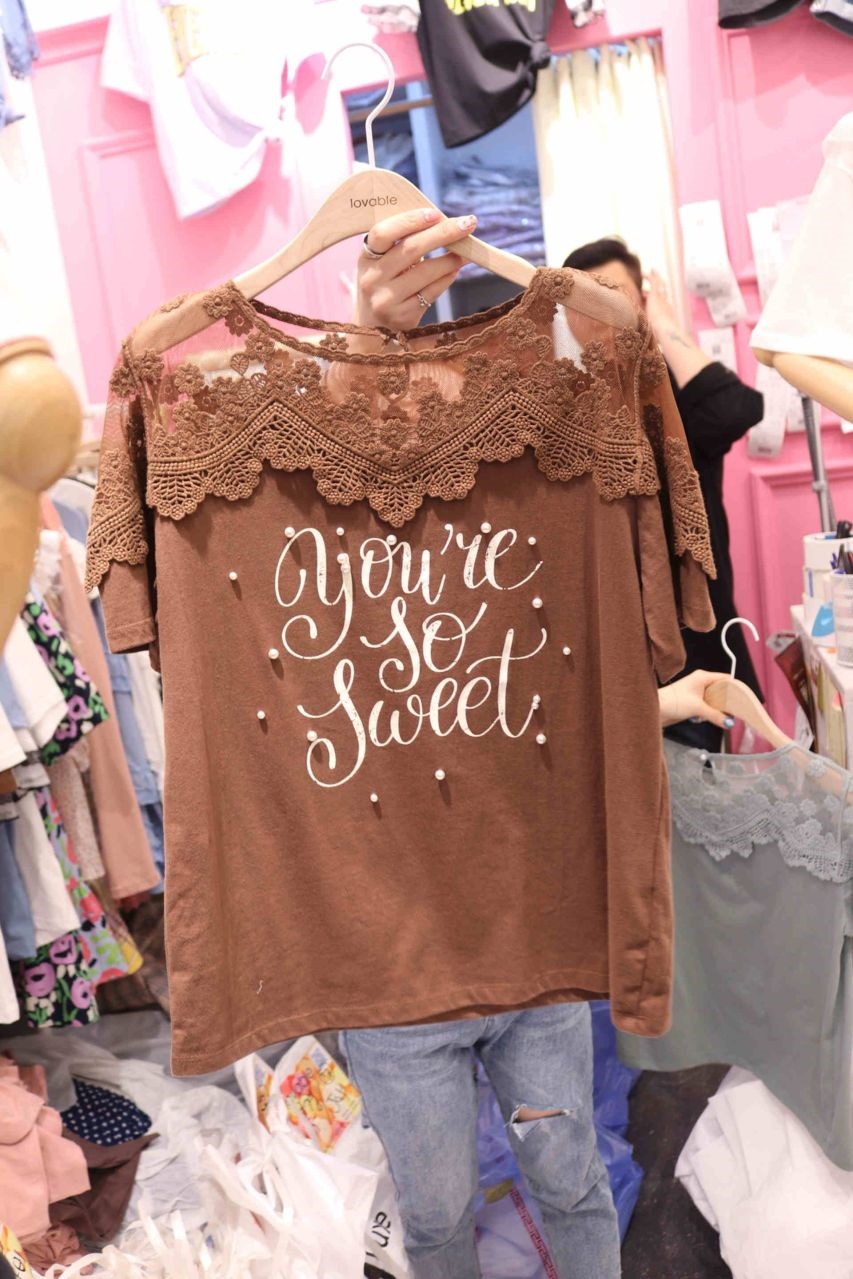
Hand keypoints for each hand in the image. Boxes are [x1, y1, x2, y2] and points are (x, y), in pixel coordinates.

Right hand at [354, 208, 476, 331]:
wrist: (374, 327)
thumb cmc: (385, 284)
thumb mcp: (383, 262)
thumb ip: (404, 243)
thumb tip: (444, 224)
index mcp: (366, 257)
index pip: (384, 232)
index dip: (410, 221)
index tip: (436, 213)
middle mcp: (372, 278)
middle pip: (410, 249)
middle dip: (443, 233)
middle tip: (468, 223)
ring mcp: (386, 300)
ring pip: (425, 272)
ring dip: (451, 258)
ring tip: (466, 252)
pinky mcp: (402, 317)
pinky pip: (431, 293)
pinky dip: (447, 278)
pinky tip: (455, 270)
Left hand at [643, 269, 678, 337]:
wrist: (664, 330)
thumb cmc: (661, 336)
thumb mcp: (656, 336)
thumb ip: (654, 339)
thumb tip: (651, 350)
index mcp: (666, 314)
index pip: (660, 304)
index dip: (654, 301)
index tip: (648, 299)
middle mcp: (666, 304)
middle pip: (662, 292)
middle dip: (658, 286)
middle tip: (654, 281)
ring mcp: (662, 298)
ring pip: (659, 285)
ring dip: (654, 278)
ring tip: (648, 273)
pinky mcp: (656, 294)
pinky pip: (654, 281)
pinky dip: (651, 276)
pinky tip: (645, 272)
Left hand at [658, 669, 735, 729]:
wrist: (655, 708)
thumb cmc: (673, 702)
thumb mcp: (698, 708)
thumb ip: (715, 715)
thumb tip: (729, 723)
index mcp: (703, 677)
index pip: (725, 678)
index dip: (734, 688)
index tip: (742, 699)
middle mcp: (700, 682)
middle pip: (720, 690)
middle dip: (724, 702)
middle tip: (730, 712)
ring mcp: (695, 691)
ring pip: (713, 700)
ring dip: (713, 709)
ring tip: (709, 716)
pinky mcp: (691, 700)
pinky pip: (705, 706)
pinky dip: (705, 712)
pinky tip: (699, 718)